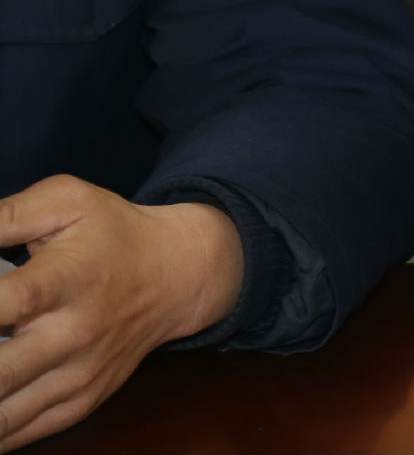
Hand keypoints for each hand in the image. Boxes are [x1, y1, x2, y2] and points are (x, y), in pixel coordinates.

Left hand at [0, 175, 243, 450]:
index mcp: (68, 277)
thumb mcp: (67, 200)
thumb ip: (6, 215)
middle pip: (3, 371)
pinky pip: (30, 429)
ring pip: (9, 412)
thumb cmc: (113, 232)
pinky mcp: (86, 396)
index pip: (10, 300)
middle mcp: (74, 331)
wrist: (180, 274)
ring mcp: (81, 371)